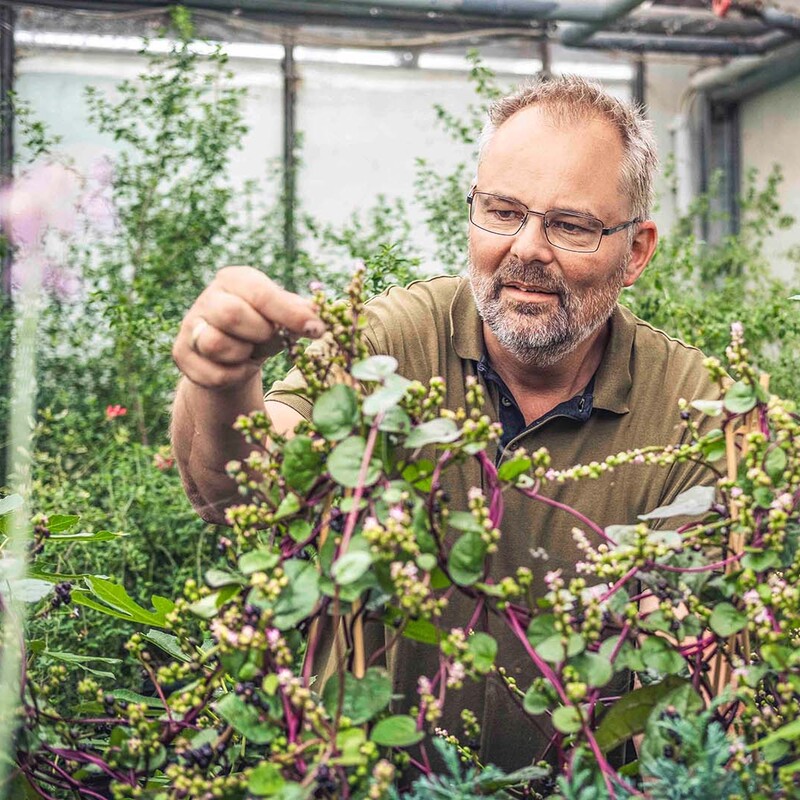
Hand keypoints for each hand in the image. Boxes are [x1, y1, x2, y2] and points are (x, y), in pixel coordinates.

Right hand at [173, 266, 323, 390]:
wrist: (234, 357)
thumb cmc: (264, 328)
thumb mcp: (284, 317)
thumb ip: (301, 314)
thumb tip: (321, 319)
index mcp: (235, 279)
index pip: (261, 293)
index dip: (290, 313)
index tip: (317, 329)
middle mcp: (208, 297)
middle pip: (230, 314)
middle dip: (259, 332)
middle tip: (270, 338)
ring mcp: (190, 325)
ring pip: (214, 343)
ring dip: (242, 354)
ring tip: (249, 351)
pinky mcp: (181, 353)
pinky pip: (212, 373)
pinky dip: (234, 376)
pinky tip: (239, 367)